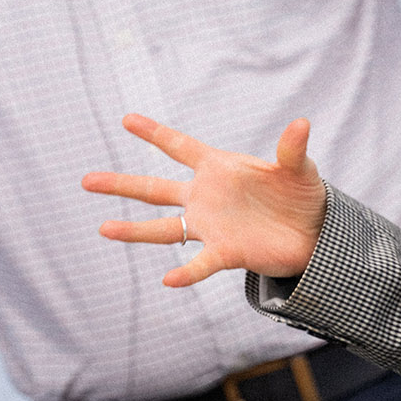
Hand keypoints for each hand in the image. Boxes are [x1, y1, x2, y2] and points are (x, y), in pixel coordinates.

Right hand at [84, 114, 327, 287]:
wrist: (313, 234)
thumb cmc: (301, 195)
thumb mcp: (300, 169)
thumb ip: (293, 149)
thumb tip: (302, 124)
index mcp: (218, 168)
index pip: (179, 146)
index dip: (154, 133)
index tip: (127, 119)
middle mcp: (206, 197)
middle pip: (156, 189)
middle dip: (122, 184)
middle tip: (86, 180)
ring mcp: (211, 226)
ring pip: (165, 230)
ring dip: (135, 231)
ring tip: (103, 229)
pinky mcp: (225, 253)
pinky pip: (200, 263)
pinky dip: (186, 272)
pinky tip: (168, 280)